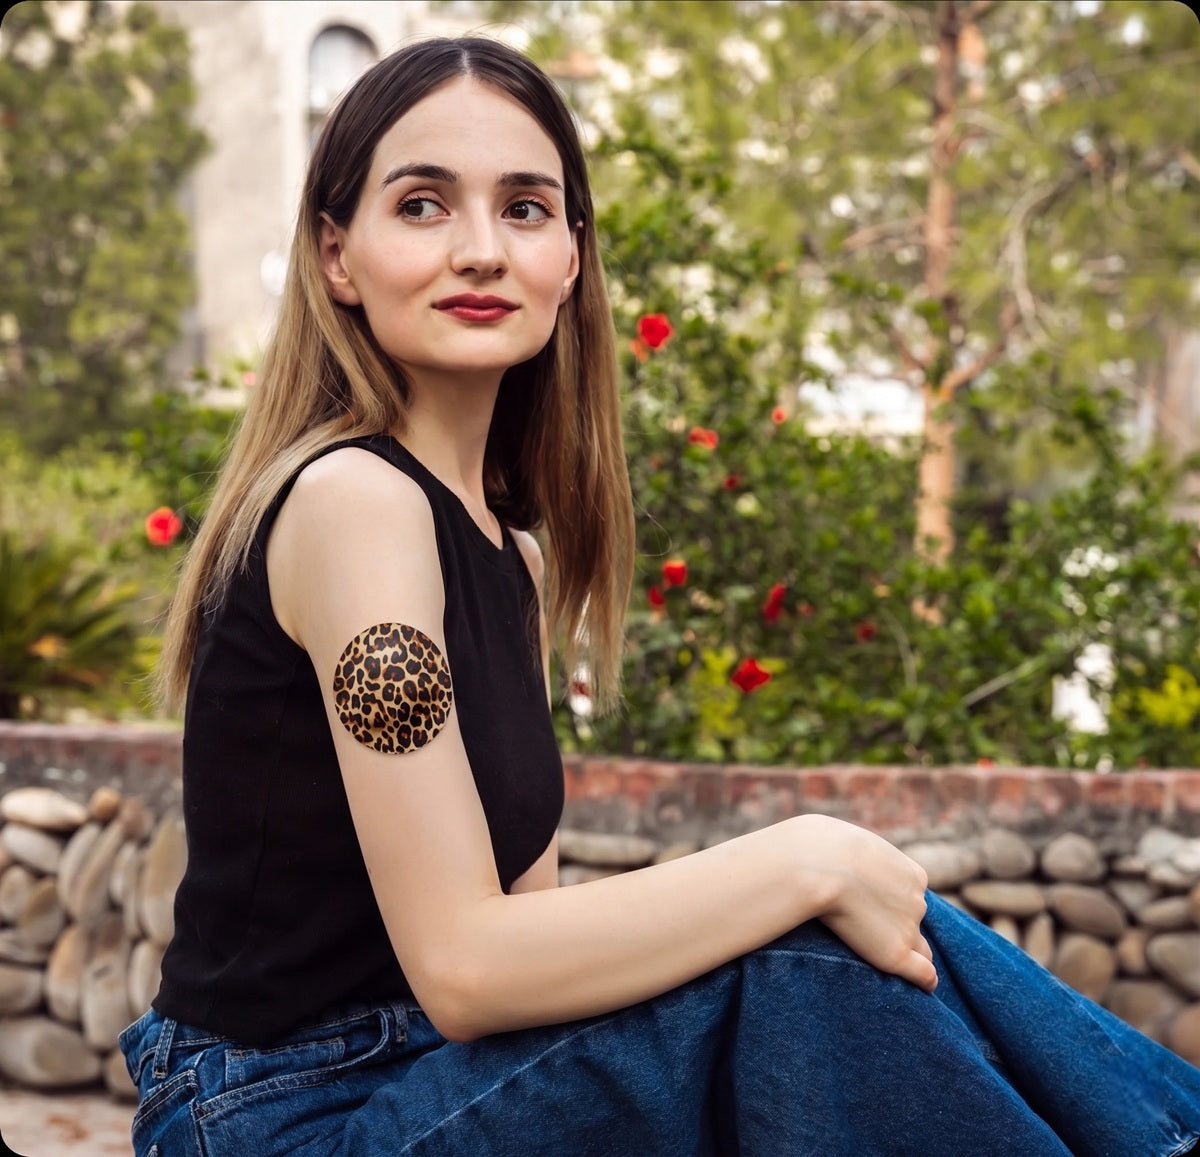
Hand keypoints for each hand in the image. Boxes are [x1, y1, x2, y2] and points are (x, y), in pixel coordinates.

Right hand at [792, 815, 937, 992]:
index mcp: (911, 874)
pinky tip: (922, 988)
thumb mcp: (847, 840)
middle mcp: (917, 901)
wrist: (817, 865)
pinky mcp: (895, 953)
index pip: (913, 896)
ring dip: (905, 951)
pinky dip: (923, 980)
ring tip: (880, 956)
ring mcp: (908, 928)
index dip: (894, 904)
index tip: (873, 908)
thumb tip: (838, 856)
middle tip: (869, 929)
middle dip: (898, 926)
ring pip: (918, 947)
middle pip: (915, 921)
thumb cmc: (821, 847)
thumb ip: (856, 856)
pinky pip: (923, 973)